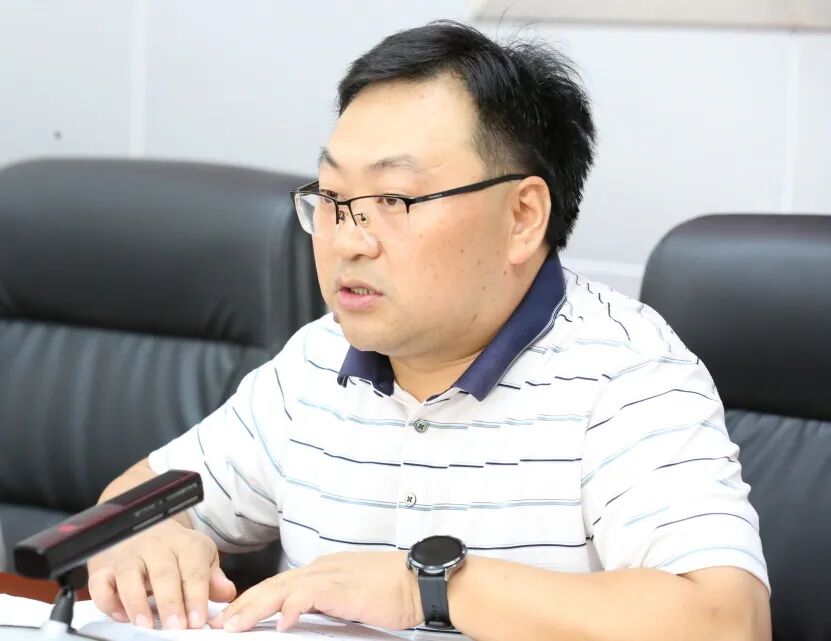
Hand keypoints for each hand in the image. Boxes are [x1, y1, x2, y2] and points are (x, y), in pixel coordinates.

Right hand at [87, 520, 235, 629]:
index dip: (196, 596)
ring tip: (146, 623)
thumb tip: (227, 592)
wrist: (143, 526)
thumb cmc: (175, 549)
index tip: (198, 620)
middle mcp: (156, 546)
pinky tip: (121, 614)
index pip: (193, 569)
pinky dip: (108, 601)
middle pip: (163, 573)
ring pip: (130, 576)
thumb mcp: (200, 556)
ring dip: (137, 602)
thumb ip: (212, 577)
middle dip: (171, 602)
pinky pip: (100, 584)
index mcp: (185, 544)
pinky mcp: (104, 566)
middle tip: (176, 626)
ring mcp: (128, 555)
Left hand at [209, 551, 421, 632]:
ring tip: (233, 625)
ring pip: (283, 588)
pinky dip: (293, 608)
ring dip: (255, 608)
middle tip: (218, 624)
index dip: (252, 600)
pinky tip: (281, 623)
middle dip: (242, 605)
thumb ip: (327, 603)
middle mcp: (322, 569)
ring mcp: (331, 575)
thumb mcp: (351, 597)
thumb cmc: (393, 590)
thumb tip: (303, 618)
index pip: (279, 585)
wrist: (419, 579)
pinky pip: (310, 595)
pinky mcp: (343, 587)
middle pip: (273, 585)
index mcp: (323, 571)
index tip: (231, 616)